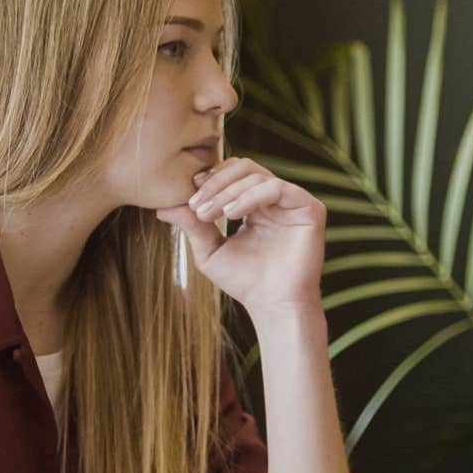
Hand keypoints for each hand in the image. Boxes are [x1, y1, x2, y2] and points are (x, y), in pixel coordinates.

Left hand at [157, 158, 325, 318]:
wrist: (272, 304)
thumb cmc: (244, 282)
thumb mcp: (209, 250)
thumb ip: (191, 225)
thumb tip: (162, 207)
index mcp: (255, 205)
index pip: (233, 175)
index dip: (210, 181)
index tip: (189, 200)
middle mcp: (276, 200)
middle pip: (244, 168)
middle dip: (216, 183)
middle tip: (197, 205)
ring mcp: (294, 202)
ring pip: (257, 176)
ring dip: (228, 192)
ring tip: (211, 214)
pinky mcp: (310, 208)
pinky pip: (276, 188)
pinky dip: (250, 197)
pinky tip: (232, 214)